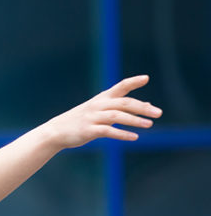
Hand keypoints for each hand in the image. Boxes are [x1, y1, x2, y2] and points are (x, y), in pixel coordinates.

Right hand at [40, 75, 161, 149]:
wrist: (56, 131)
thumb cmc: (82, 120)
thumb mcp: (101, 111)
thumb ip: (123, 108)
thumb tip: (148, 106)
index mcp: (102, 99)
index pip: (119, 87)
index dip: (132, 82)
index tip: (146, 78)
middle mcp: (98, 105)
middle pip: (123, 103)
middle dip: (142, 107)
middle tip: (158, 113)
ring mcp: (93, 117)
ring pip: (117, 116)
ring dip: (134, 120)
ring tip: (149, 124)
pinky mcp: (88, 130)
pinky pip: (107, 131)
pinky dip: (122, 134)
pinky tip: (134, 137)